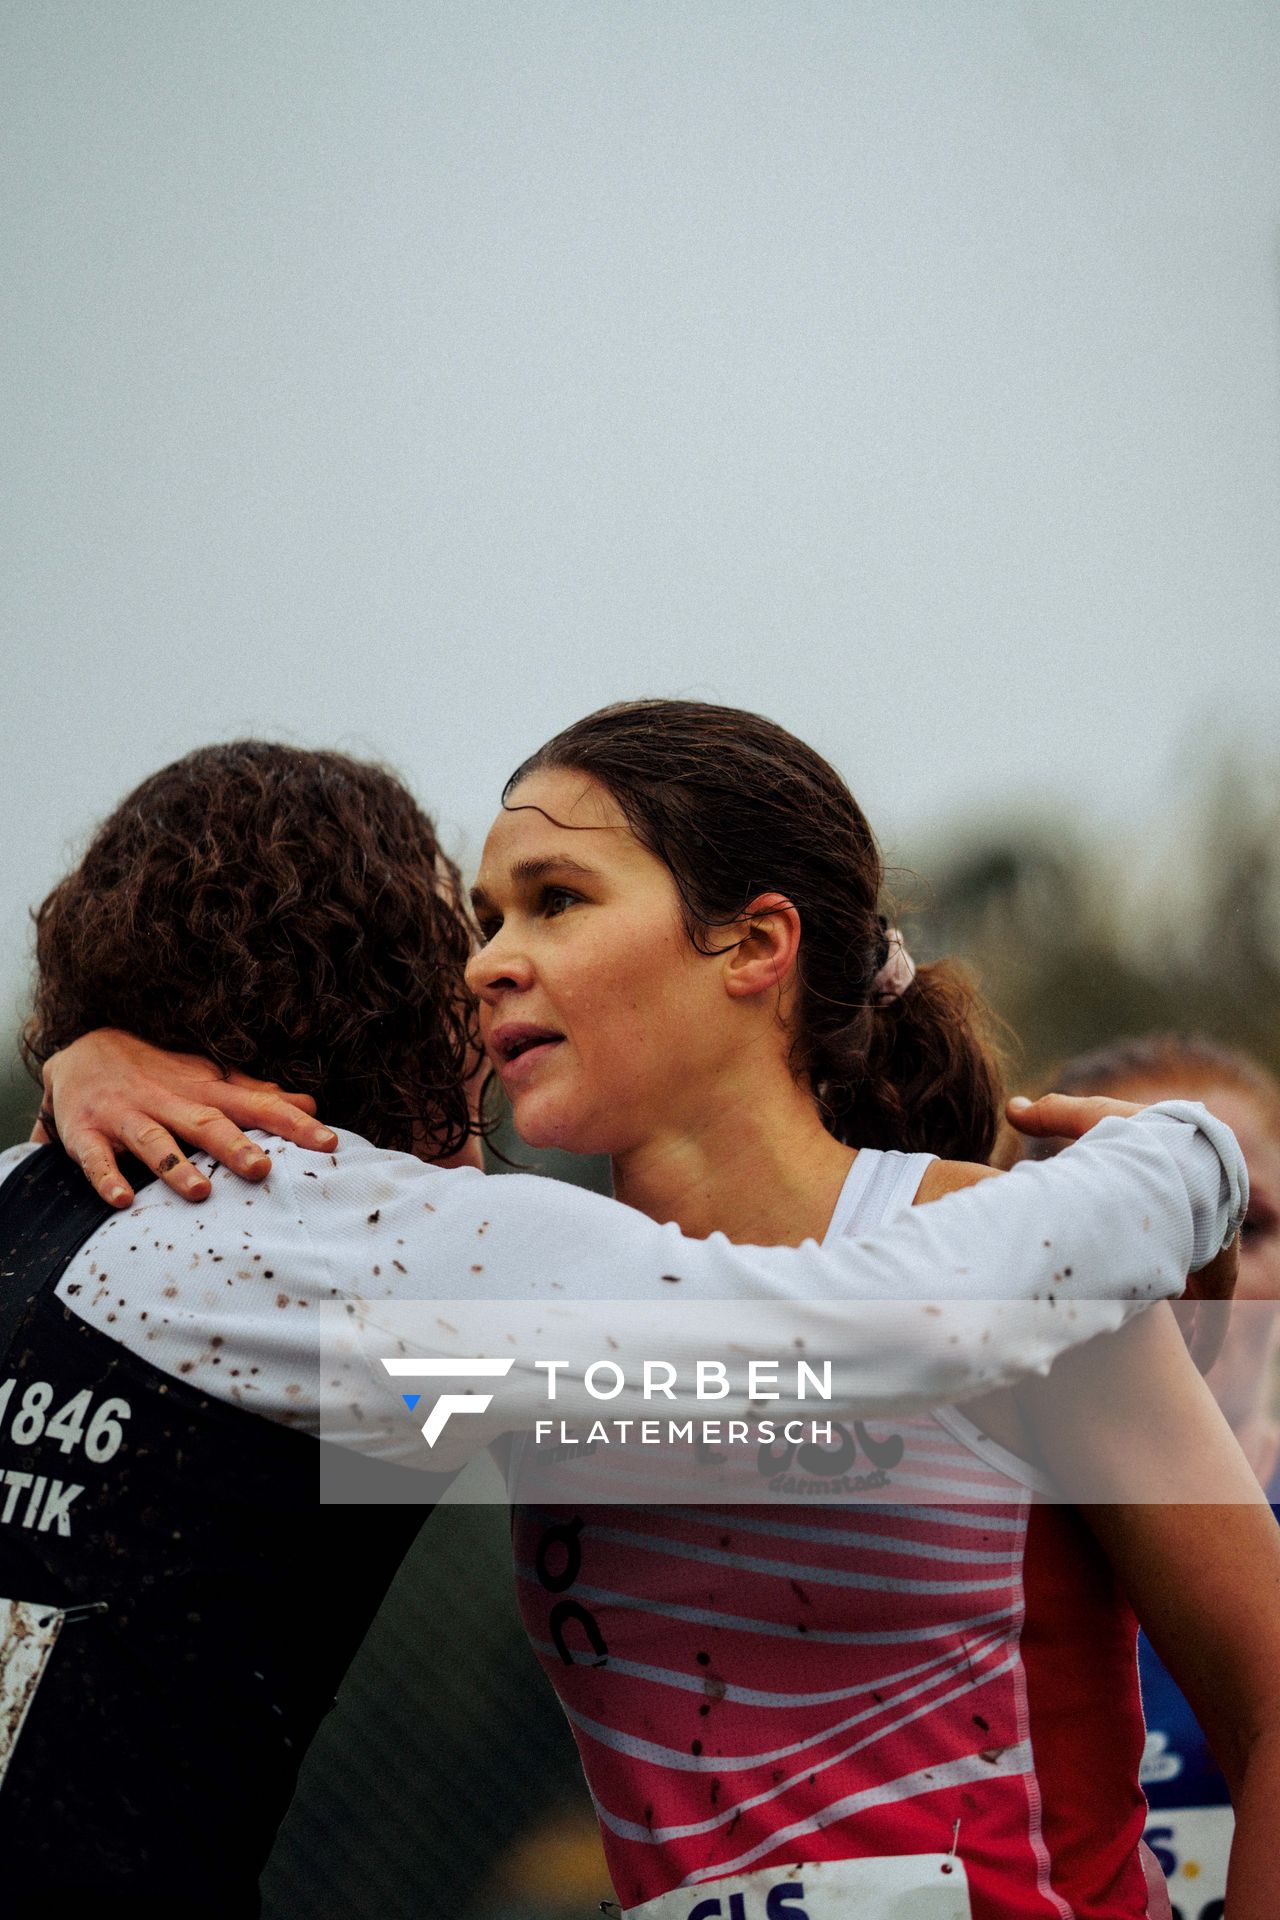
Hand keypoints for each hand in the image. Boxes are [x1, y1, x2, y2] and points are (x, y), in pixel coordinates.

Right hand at [42, 1029, 338, 1207]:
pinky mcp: (87, 1133)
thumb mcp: (208, 1078)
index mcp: (204, 1091)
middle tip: (263, 1169)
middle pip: (207, 1123)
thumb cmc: (159, 1073)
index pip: (256, 1106)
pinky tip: (122, 1200)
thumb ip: (257, 1095)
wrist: (81, 1051)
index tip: (329, 1142)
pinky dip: (107, 1178)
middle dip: (234, 1146)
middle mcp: (168, 1101)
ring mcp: (126, 1116)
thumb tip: (310, 1104)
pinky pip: (96, 1158)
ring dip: (176, 1166)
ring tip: (200, 1191)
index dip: (293, 1123)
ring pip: (154, 1142)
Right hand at [1008, 1092, 1237, 1370]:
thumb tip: (1012, 1109)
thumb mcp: (1089, 1121)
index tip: (1098, 1281)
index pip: (1133, 1232)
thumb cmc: (1141, 1134)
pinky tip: (1194, 1366)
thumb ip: (1053, 1116)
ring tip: (1148, 1358)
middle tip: (1114, 1325)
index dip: (1114, 1251)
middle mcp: (1178, 1229)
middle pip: (1159, 1271)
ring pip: (1186, 1300)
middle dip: (1144, 1298)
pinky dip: (1203, 1341)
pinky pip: (1212, 1318)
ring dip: (1173, 1327)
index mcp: (1149, 1198)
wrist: (1191, 1155)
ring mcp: (1202, 1254)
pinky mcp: (1217, 1275)